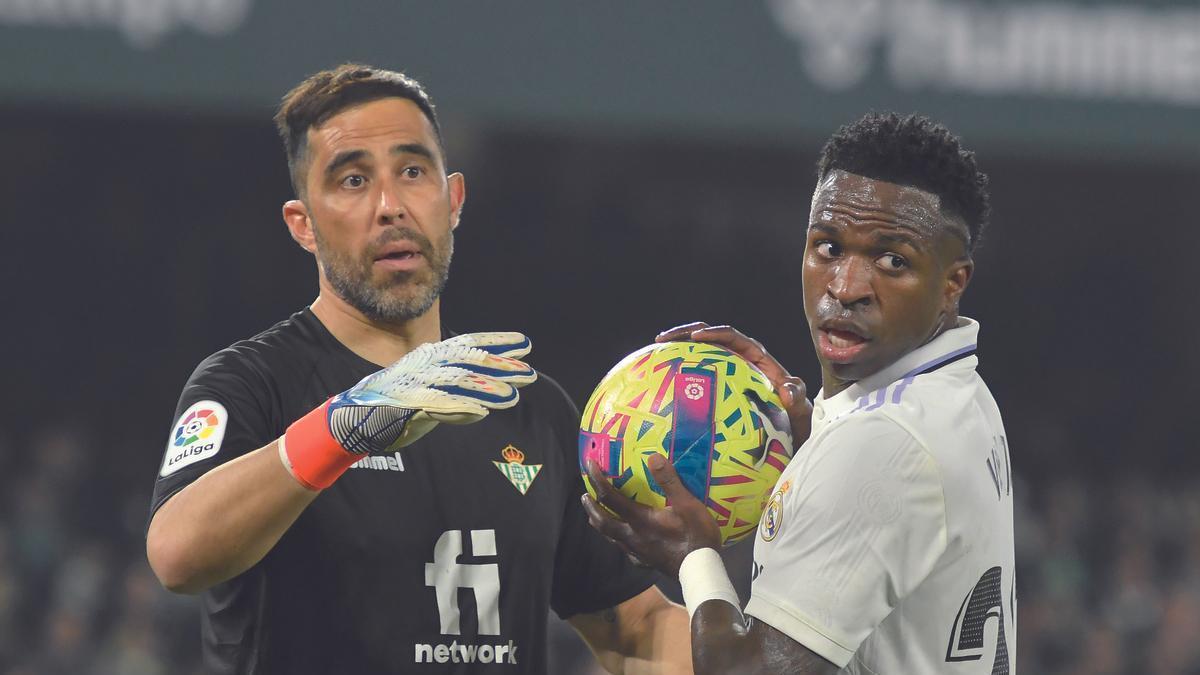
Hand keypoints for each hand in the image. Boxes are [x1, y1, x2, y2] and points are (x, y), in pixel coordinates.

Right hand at [329, 332, 536, 451]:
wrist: (349, 421)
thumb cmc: (392, 407)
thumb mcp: (429, 399)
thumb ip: (456, 399)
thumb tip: (484, 406)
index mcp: (430, 358)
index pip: (469, 344)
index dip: (497, 342)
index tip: (525, 343)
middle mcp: (424, 365)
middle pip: (469, 361)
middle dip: (500, 366)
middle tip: (528, 372)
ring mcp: (414, 384)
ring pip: (457, 383)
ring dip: (486, 390)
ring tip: (512, 397)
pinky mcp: (404, 405)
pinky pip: (436, 405)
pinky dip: (459, 408)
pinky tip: (480, 413)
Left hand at [582, 455, 720, 576]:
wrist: (701, 571)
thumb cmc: (696, 536)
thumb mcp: (688, 504)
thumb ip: (669, 481)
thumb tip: (653, 457)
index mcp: (639, 520)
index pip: (610, 497)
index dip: (597, 480)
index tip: (589, 465)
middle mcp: (632, 536)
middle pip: (602, 521)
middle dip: (591, 507)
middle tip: (585, 496)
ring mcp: (637, 552)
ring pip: (611, 538)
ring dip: (601, 524)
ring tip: (597, 515)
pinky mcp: (645, 563)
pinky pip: (625, 550)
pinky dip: (619, 541)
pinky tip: (625, 540)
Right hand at [656, 322, 812, 447]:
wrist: (789, 438)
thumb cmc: (795, 425)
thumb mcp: (799, 415)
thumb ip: (798, 401)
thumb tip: (788, 389)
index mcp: (758, 360)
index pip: (735, 338)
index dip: (716, 333)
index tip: (696, 337)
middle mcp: (741, 362)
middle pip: (710, 338)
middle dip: (685, 333)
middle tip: (662, 339)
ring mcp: (727, 375)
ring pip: (699, 356)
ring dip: (677, 352)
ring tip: (653, 356)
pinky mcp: (717, 389)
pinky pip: (695, 380)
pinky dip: (678, 378)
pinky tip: (658, 387)